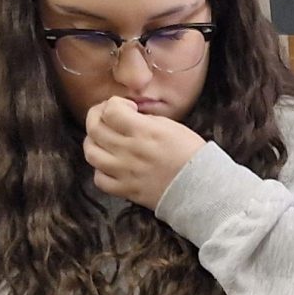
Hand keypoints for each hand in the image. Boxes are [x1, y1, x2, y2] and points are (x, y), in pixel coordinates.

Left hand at [83, 99, 207, 208]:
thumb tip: (128, 115)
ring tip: (104, 140)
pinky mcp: (126, 190)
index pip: (110, 110)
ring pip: (90, 152)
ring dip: (93, 142)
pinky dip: (100, 170)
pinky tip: (110, 165)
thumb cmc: (191, 155)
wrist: (202, 188)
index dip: (113, 104)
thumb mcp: (172, 126)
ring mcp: (125, 172)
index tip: (125, 108)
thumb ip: (145, 119)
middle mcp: (130, 150)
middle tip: (108, 117)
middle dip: (97, 116)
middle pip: (95, 128)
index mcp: (144, 131)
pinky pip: (99, 179)